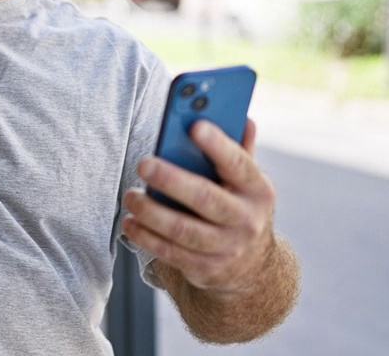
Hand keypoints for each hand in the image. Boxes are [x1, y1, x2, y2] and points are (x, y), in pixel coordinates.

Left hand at [121, 118, 276, 293]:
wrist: (251, 269)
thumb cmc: (238, 208)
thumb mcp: (247, 182)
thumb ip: (240, 150)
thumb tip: (244, 118)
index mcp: (257, 190)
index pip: (239, 164)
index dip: (218, 145)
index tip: (194, 125)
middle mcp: (246, 220)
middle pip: (206, 198)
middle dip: (172, 180)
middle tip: (144, 163)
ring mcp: (227, 248)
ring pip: (184, 230)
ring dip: (152, 212)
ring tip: (130, 196)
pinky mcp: (206, 269)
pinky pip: (171, 253)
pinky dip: (146, 238)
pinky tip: (130, 223)